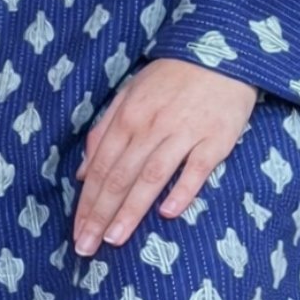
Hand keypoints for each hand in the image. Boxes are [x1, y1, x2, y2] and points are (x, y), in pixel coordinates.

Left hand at [73, 58, 256, 256]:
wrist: (221, 52)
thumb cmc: (171, 78)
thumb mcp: (129, 94)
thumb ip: (104, 131)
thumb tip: (83, 172)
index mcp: (127, 117)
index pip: (101, 167)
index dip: (87, 202)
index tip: (77, 232)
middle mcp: (151, 127)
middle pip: (120, 177)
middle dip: (100, 214)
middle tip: (86, 247)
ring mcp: (184, 133)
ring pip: (151, 177)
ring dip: (131, 210)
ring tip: (114, 240)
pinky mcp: (216, 139)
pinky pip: (196, 169)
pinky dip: (182, 191)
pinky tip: (168, 213)